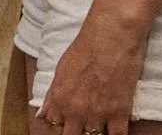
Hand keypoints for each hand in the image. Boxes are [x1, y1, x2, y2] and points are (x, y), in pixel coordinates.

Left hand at [36, 17, 143, 134]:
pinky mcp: (119, 114)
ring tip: (100, 117)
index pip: (55, 126)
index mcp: (59, 99)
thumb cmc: (85, 47)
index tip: (69, 121)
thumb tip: (42, 116)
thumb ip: (51, 96)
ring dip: (96, 130)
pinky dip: (115, 134)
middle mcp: (76, 111)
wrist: (110, 36)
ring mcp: (98, 115)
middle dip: (77, 130)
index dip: (62, 124)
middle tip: (84, 121)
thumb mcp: (61, 68)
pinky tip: (114, 127)